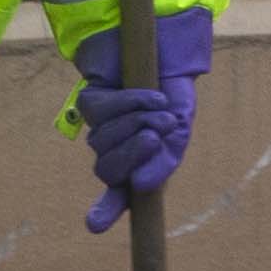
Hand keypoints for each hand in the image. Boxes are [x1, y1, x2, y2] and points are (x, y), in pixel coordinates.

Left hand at [79, 5, 211, 234]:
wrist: (166, 45)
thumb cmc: (173, 89)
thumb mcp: (180, 126)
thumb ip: (167, 157)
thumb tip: (140, 187)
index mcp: (137, 163)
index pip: (118, 195)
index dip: (105, 210)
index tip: (94, 225)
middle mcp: (114, 149)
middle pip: (108, 171)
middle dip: (132, 154)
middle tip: (156, 135)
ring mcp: (100, 126)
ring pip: (104, 142)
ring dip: (136, 123)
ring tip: (157, 106)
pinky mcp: (90, 102)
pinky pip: (102, 113)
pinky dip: (128, 104)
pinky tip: (147, 96)